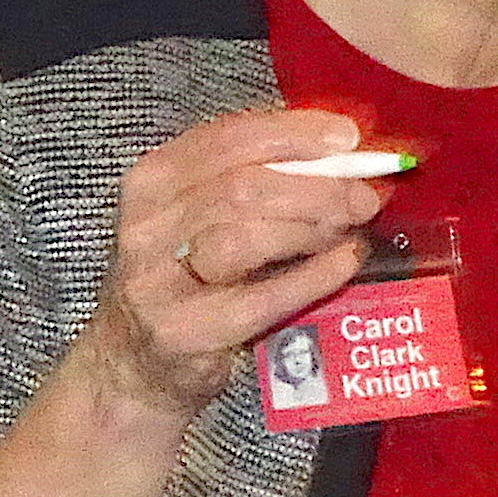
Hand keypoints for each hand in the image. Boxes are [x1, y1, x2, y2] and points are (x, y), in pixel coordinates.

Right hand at [79, 108, 391, 415]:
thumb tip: (339, 154)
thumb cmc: (184, 278)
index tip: (346, 137)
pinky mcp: (182, 332)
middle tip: (362, 196)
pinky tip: (343, 264)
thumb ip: (257, 179)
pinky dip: (311, 278)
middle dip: (315, 187)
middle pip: (240, 188)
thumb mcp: (200, 216)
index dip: (293, 134)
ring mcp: (157, 281)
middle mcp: (146, 225)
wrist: (135, 361)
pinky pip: (259, 299)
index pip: (226, 139)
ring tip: (346, 231)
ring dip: (309, 229)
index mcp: (152, 180)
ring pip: (244, 238)